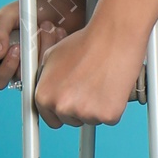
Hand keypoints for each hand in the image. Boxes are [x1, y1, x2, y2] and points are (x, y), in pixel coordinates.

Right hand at [0, 0, 85, 90]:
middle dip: (29, 57)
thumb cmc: (27, 9)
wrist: (55, 3)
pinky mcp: (56, 67)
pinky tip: (57, 32)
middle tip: (35, 37)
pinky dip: (57, 46)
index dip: (6, 69)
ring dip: (44, 44)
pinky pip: (57, 67)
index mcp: (1, 60)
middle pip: (20, 80)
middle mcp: (19, 69)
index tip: (16, 48)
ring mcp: (38, 69)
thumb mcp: (7, 15)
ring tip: (47, 25)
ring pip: (39, 73)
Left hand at [32, 21, 146, 129]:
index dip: (61, 111)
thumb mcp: (53, 56)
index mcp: (44, 96)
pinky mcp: (107, 115)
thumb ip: (46, 78)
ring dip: (97, 106)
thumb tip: (46, 87)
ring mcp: (84, 112)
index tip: (70, 105)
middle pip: (71, 120)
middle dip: (80, 107)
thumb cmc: (87, 42)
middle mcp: (61, 106)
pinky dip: (114, 106)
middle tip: (90, 86)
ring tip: (101, 81)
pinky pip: (110, 118)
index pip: (50, 118)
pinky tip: (113, 87)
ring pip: (92, 119)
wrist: (113, 37)